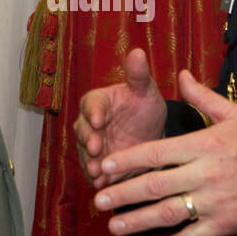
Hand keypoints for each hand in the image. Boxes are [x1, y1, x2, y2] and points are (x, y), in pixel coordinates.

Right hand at [75, 48, 168, 187]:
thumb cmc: (145, 107)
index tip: (99, 120)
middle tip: (96, 148)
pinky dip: (99, 179)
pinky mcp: (99, 166)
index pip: (91, 104)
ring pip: (87, 155)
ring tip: (97, 172)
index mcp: (98, 102)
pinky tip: (104, 184)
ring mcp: (93, 147)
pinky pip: (95, 173)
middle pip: (83, 132)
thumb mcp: (145, 90)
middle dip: (88, 141)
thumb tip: (137, 51)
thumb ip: (138, 75)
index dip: (94, 113)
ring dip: (90, 163)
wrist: (153, 135)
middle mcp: (90, 125)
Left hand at [92, 69, 236, 235]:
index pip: (158, 153)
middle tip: (98, 199)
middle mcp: (206, 175)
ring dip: (138, 222)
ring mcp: (214, 203)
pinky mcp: (224, 225)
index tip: (105, 166)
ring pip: (168, 214)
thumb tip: (181, 74)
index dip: (128, 161)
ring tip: (113, 226)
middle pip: (155, 185)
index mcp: (205, 145)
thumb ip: (204, 97)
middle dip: (123, 193)